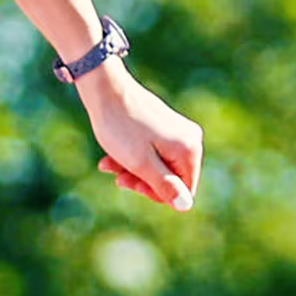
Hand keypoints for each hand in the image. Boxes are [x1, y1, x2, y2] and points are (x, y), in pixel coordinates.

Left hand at [78, 64, 203, 212]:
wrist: (106, 89)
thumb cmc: (122, 127)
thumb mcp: (141, 164)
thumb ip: (164, 186)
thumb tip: (185, 206)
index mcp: (189, 149)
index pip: (183, 190)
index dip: (156, 194)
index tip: (132, 184)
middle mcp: (189, 139)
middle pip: (170, 177)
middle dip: (141, 180)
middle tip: (117, 177)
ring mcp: (176, 131)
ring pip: (157, 165)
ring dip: (132, 170)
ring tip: (107, 164)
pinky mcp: (162, 126)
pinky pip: (151, 151)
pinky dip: (132, 157)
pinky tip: (110, 157)